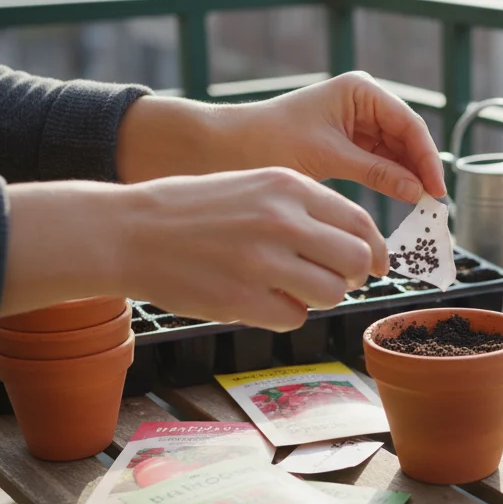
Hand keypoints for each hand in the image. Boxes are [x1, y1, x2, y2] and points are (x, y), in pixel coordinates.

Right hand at [2, 169, 387, 330]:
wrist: (128, 231)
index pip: (359, 222)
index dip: (374, 249)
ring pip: (332, 292)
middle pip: (356, 260)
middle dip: (352, 276)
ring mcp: (263, 261)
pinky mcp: (242, 298)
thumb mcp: (253, 186)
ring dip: (318, 297)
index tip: (375, 265)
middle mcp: (282, 220)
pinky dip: (285, 315)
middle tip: (334, 280)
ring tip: (290, 289)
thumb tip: (355, 242)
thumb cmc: (193, 210)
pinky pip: (294, 317)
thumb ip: (302, 208)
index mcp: (288, 186)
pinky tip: (259, 300)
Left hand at [117, 72, 446, 202]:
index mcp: (359, 90)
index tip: (436, 190)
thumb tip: (418, 191)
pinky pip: (380, 160)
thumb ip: (376, 172)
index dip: (426, 158)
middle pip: (407, 136)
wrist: (224, 147)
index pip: (408, 123)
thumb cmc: (269, 141)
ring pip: (397, 150)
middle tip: (435, 204)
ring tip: (423, 207)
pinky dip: (391, 179)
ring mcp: (356, 121)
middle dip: (421, 168)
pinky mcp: (347, 142)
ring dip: (408, 176)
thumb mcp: (327, 157)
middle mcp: (363, 100)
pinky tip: (402, 199)